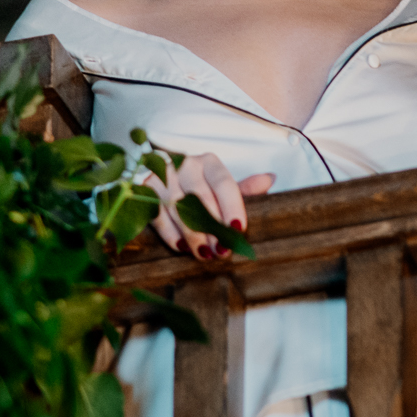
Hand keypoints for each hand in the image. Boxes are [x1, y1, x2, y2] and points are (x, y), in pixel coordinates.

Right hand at [149, 151, 275, 257]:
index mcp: (209, 163)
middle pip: (200, 197)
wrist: (166, 181)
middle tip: (222, 250)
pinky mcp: (146, 191)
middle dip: (212, 226)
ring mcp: (163, 176)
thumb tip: (270, 179)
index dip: (232, 207)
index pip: (223, 184)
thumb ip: (244, 189)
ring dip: (192, 233)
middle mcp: (185, 165)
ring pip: (178, 207)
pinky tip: (182, 247)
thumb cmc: (202, 189)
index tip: (239, 230)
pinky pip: (158, 214)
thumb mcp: (223, 189)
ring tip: (205, 253)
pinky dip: (170, 233)